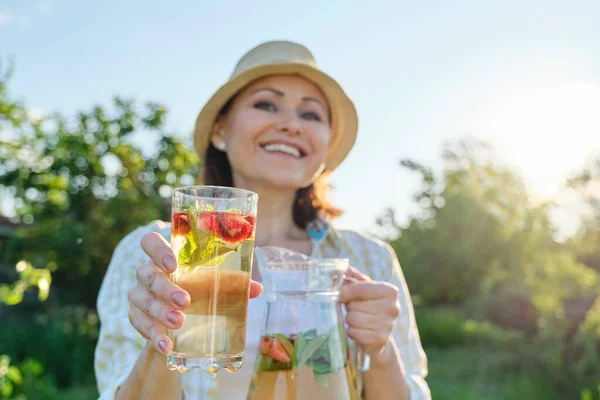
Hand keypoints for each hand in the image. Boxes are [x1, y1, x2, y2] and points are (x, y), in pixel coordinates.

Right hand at [127, 232, 262, 354]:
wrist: (180, 324)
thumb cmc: (198, 292)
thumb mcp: (213, 287)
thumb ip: (232, 285)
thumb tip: (257, 289)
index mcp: (165, 257)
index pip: (149, 242)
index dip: (157, 251)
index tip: (173, 265)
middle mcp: (147, 272)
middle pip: (147, 274)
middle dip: (165, 288)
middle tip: (185, 301)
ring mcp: (138, 295)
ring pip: (141, 299)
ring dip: (159, 312)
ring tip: (178, 323)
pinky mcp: (136, 317)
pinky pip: (138, 324)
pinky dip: (153, 335)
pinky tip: (166, 345)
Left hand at [340, 267, 399, 356]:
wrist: (379, 336)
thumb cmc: (369, 307)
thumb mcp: (364, 289)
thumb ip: (353, 277)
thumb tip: (340, 268)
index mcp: (390, 291)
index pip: (360, 288)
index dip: (345, 292)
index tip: (340, 295)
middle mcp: (393, 307)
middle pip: (354, 305)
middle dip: (349, 308)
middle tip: (354, 310)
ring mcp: (389, 325)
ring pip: (353, 319)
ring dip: (350, 320)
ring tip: (357, 320)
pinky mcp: (381, 340)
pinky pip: (354, 333)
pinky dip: (351, 332)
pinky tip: (358, 331)